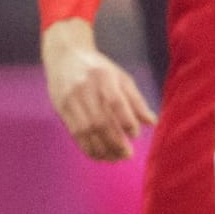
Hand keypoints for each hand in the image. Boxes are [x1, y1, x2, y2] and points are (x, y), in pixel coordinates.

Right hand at [42, 18, 156, 161]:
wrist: (65, 55)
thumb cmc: (98, 68)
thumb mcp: (120, 77)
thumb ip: (136, 100)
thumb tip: (152, 122)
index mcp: (103, 77)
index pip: (115, 102)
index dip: (126, 121)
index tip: (135, 135)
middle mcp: (85, 88)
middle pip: (99, 120)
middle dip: (114, 142)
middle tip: (127, 154)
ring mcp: (71, 99)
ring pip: (86, 130)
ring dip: (101, 149)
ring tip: (115, 158)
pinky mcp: (61, 108)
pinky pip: (75, 133)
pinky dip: (87, 147)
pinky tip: (99, 155)